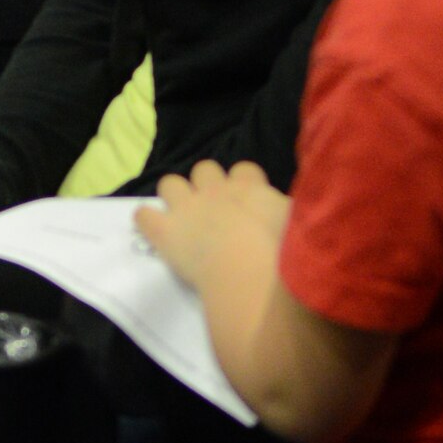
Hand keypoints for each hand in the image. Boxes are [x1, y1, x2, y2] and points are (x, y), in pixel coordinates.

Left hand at [134, 160, 286, 289]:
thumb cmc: (285, 253)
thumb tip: (287, 207)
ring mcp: (186, 208)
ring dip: (174, 195)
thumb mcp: (300, 222)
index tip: (246, 199)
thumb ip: (289, 209)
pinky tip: (152, 228)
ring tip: (180, 214)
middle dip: (206, 183)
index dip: (243, 181)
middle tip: (214, 208)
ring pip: (170, 183)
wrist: (253, 275)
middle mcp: (216, 190)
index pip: (244, 168)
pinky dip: (145, 220)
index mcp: (250, 187)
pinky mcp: (164, 231)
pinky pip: (142, 215)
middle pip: (205, 168)